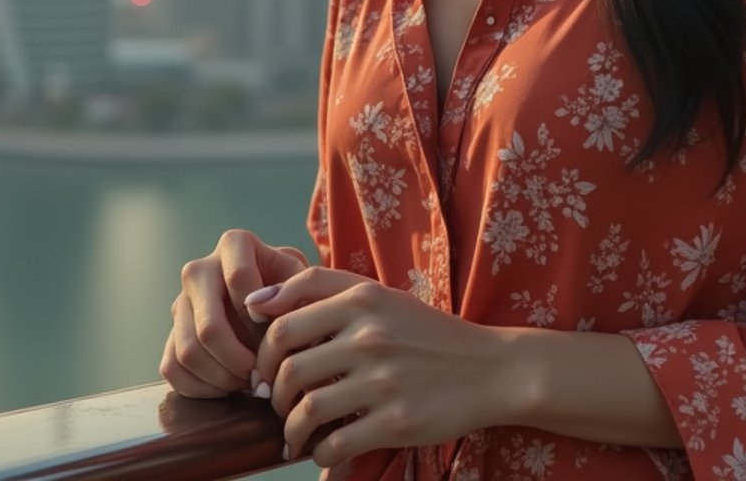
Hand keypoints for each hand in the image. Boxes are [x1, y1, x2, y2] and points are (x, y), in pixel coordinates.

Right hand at [160, 229, 309, 397]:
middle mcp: (199, 269)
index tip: (276, 335)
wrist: (274, 303)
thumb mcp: (303, 281)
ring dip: (221, 377)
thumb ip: (293, 290)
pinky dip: (201, 387)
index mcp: (234, 244)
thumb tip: (257, 309)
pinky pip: (173, 368)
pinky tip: (229, 386)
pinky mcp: (170, 334)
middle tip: (261, 375)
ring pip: (188, 351)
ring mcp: (181, 302)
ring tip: (249, 381)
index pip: (239, 278)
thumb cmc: (293, 290)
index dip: (259, 315)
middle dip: (238, 359)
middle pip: (208, 326)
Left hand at [248, 267, 516, 466]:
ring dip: (291, 428)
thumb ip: (325, 292)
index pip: (283, 319)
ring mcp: (383, 380)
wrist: (489, 368)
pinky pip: (335, 445)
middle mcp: (369, 335)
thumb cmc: (426, 333)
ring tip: (295, 433)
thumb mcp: (382, 297)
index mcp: (362, 298)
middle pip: (288, 366)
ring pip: (306, 409)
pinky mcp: (396, 421)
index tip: (262, 366)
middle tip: (276, 403)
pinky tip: (323, 451)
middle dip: (271, 391)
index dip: (262, 348)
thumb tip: (256, 303)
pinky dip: (318, 454)